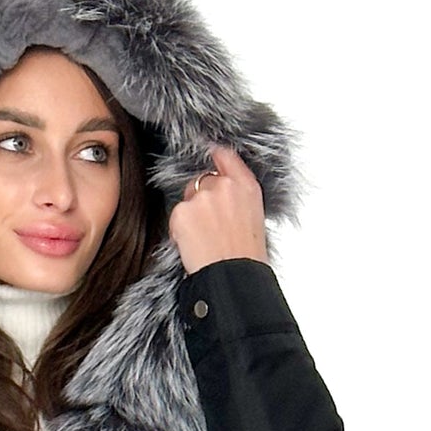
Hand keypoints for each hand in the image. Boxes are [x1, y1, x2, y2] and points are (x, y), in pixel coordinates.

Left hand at [168, 142, 268, 272]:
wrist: (233, 277)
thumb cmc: (246, 255)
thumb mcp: (255, 217)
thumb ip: (239, 194)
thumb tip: (225, 181)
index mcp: (246, 186)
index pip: (226, 156)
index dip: (216, 155)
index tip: (210, 153)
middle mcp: (224, 186)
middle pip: (202, 181)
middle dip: (202, 200)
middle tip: (211, 227)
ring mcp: (202, 198)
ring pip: (188, 199)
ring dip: (191, 216)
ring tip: (206, 239)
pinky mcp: (182, 212)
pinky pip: (176, 217)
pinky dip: (179, 231)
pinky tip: (194, 245)